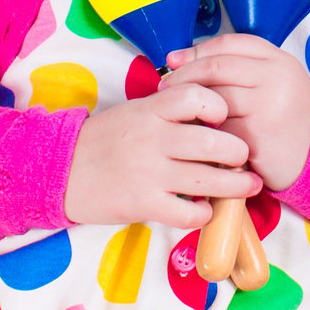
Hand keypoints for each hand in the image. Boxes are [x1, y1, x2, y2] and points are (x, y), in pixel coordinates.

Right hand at [64, 84, 257, 230]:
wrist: (61, 170)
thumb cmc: (106, 139)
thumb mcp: (136, 112)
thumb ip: (170, 111)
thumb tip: (217, 117)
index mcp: (151, 109)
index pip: (197, 96)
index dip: (218, 105)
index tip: (224, 118)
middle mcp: (152, 138)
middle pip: (213, 144)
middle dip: (239, 152)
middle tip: (244, 158)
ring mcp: (148, 172)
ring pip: (207, 181)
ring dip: (235, 186)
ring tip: (247, 186)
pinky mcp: (143, 203)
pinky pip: (188, 213)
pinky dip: (204, 213)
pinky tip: (206, 209)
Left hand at [160, 34, 309, 190]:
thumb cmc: (283, 118)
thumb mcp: (273, 82)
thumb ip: (240, 67)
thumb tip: (182, 58)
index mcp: (280, 60)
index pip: (230, 44)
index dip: (197, 50)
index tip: (174, 61)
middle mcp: (277, 78)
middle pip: (217, 67)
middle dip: (185, 75)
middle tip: (166, 86)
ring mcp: (268, 106)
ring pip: (214, 97)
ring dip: (190, 104)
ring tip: (177, 110)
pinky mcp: (257, 136)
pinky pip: (218, 128)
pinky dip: (202, 129)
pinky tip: (192, 132)